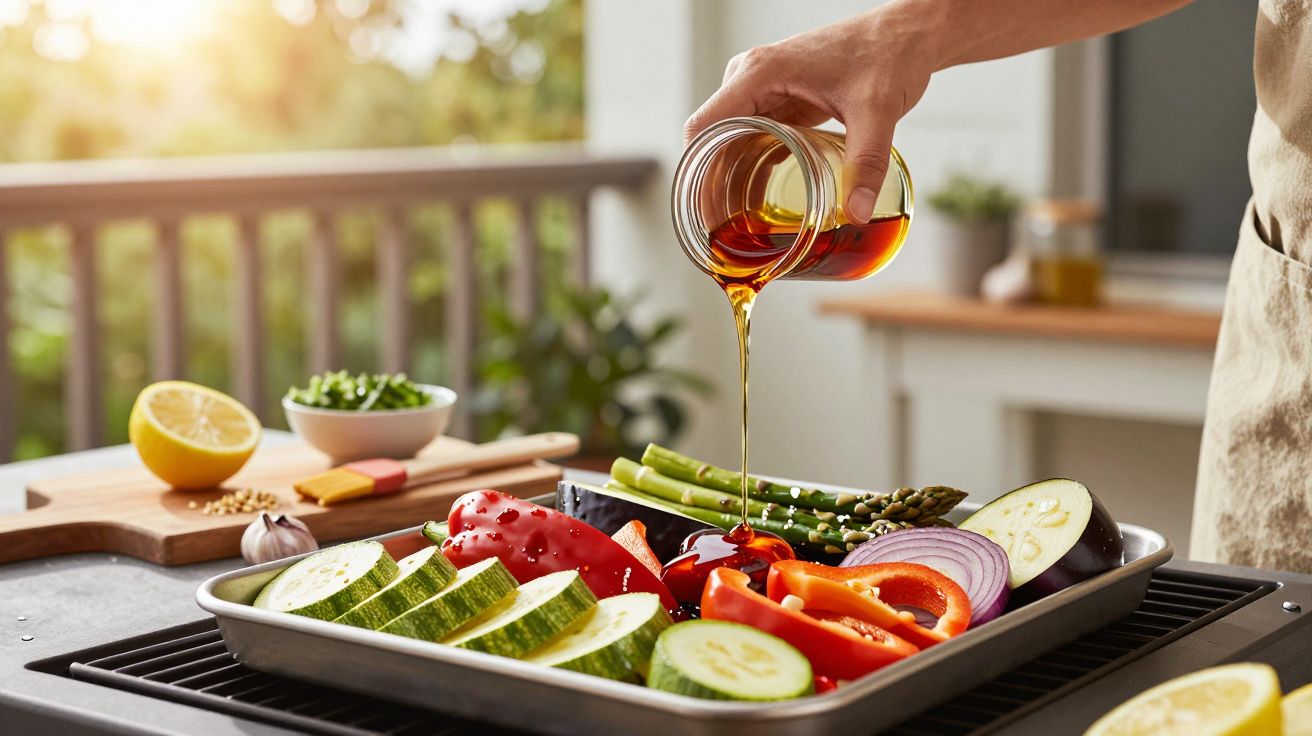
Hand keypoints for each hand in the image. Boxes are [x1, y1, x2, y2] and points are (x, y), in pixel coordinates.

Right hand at [683, 6, 937, 223]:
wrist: (908, 33)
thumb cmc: (888, 53)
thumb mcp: (877, 111)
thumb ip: (867, 163)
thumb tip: (857, 213)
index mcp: (760, 73)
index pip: (704, 127)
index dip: (697, 173)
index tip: (705, 213)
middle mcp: (752, 77)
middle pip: (712, 138)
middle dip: (713, 184)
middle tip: (725, 229)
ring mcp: (764, 88)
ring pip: (729, 139)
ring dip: (729, 177)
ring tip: (737, 222)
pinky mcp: (781, 98)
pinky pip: (752, 136)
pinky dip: (750, 165)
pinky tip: (757, 198)